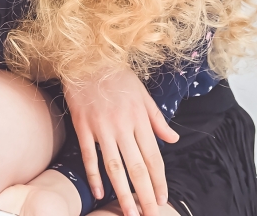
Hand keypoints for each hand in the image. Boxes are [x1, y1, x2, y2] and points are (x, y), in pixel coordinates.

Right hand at [62, 66, 178, 215]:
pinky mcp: (82, 125)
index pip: (153, 157)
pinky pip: (89, 156)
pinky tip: (100, 193)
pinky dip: (94, 176)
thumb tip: (174, 139)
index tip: (162, 200)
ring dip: (123, 193)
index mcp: (140, 118)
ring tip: (129, 213)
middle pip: (136, 167)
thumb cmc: (116, 75)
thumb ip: (157, 119)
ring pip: (114, 167)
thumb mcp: (143, 94)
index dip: (159, 181)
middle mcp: (122, 125)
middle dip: (145, 195)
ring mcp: (101, 127)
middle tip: (149, 215)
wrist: (86, 56)